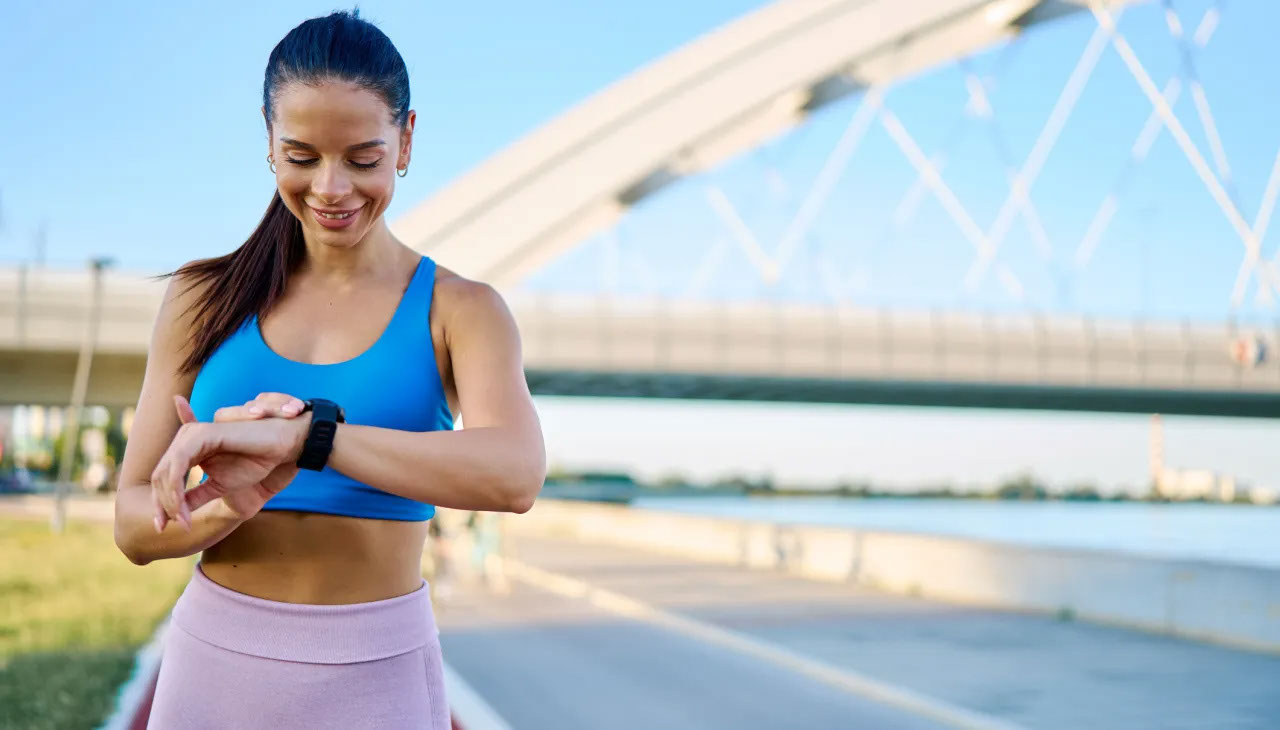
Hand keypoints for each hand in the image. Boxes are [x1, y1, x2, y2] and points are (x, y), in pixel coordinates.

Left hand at [150, 396, 308, 530]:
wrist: (280, 448)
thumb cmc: (255, 462)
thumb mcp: (220, 485)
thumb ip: (197, 494)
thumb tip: (176, 514)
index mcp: (190, 448)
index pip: (164, 476)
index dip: (160, 502)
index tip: (162, 526)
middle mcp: (187, 437)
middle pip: (160, 475)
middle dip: (161, 504)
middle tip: (168, 526)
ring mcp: (193, 434)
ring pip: (166, 472)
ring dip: (169, 500)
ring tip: (181, 521)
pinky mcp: (202, 434)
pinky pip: (179, 465)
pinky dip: (177, 489)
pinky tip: (183, 509)